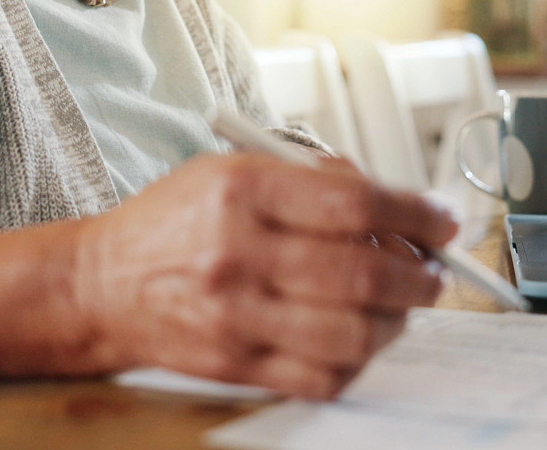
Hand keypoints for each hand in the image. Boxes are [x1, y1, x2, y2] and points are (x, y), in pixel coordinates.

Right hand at [71, 152, 457, 397]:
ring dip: (397, 322)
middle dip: (418, 275)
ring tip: (400, 307)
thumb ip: (311, 179)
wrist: (102, 284)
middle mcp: (239, 253)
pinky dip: (358, 361)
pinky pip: (322, 376)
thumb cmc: (176, 221)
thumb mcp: (232, 169)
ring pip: (352, 332)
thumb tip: (394, 203)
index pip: (354, 201)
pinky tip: (360, 339)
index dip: (415, 212)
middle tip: (433, 272)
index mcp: (242, 191)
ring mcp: (236, 315)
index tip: (443, 220)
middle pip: (362, 272)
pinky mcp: (236, 364)